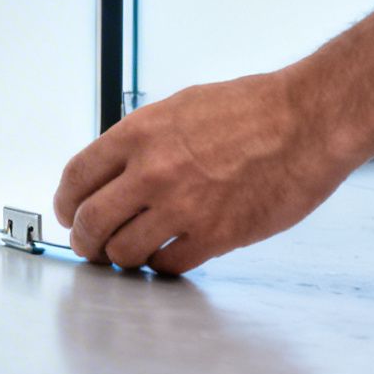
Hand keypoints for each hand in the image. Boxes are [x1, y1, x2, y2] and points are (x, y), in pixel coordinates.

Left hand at [51, 73, 361, 273]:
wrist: (307, 122)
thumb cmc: (251, 109)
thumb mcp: (179, 107)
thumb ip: (142, 141)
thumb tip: (115, 172)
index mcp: (138, 134)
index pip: (76, 177)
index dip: (65, 202)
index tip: (68, 213)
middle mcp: (152, 172)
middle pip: (91, 222)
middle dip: (83, 240)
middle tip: (88, 247)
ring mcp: (183, 207)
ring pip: (124, 252)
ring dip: (119, 258)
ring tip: (127, 255)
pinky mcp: (216, 236)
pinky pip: (169, 265)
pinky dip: (161, 266)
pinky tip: (166, 256)